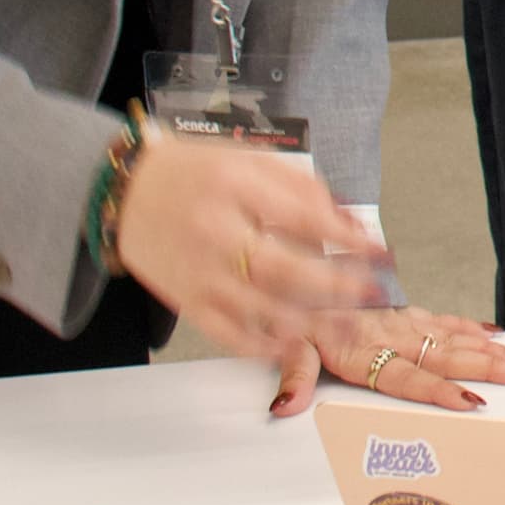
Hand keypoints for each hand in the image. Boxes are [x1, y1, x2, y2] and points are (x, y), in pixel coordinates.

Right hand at [112, 130, 392, 364]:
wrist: (125, 192)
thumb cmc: (194, 173)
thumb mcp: (249, 160)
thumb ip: (302, 188)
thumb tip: (350, 222)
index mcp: (234, 186)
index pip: (301, 216)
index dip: (346, 238)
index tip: (379, 252)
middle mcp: (213, 230)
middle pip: (281, 269)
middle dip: (334, 286)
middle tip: (369, 293)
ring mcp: (197, 271)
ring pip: (258, 307)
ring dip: (308, 322)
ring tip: (345, 328)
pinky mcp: (185, 299)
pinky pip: (227, 331)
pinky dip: (261, 343)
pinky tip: (292, 343)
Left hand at [268, 306, 504, 417]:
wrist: (302, 278)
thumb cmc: (298, 316)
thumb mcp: (286, 349)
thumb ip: (292, 378)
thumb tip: (285, 406)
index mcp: (365, 350)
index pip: (410, 377)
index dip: (440, 391)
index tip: (470, 401)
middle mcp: (392, 336)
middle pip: (447, 357)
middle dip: (489, 368)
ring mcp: (403, 324)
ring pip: (455, 339)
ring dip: (491, 351)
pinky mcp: (406, 315)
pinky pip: (446, 321)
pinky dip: (473, 328)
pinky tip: (496, 336)